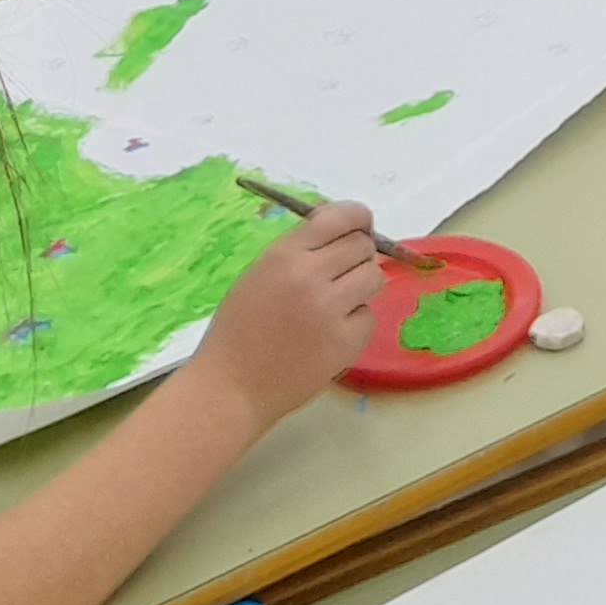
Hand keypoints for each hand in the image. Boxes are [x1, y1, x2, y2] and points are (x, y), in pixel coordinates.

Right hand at [175, 203, 385, 427]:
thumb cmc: (239, 330)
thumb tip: (343, 232)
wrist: (231, 387)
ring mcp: (331, 309)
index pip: (340, 217)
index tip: (361, 226)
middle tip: (341, 274)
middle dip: (358, 255)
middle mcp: (310, 275)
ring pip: (374, 277)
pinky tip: (329, 335)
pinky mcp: (347, 341)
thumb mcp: (259, 274)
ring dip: (361, 287)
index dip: (358, 218)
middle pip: (363, 245)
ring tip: (335, 304)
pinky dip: (356, 323)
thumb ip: (299, 252)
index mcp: (284, 255)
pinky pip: (369, 316)